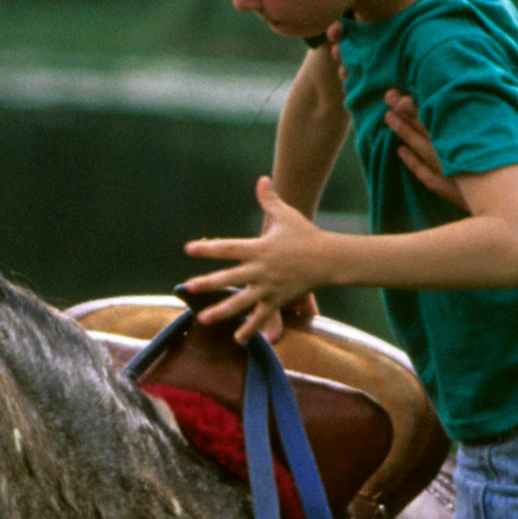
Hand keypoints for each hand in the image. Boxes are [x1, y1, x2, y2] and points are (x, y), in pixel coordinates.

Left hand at [181, 177, 337, 342]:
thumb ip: (269, 200)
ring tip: (203, 319)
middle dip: (208, 283)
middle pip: (229, 277)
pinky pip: (262, 317)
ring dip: (221, 312)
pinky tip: (237, 339)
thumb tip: (262, 179)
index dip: (207, 248)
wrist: (329, 258)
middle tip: (188, 286)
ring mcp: (269, 288)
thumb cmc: (306, 235)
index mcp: (259, 248)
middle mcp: (261, 270)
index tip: (189, 249)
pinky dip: (251, 329)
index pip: (228, 247)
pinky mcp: (278, 301)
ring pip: (241, 303)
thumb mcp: (286, 215)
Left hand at [388, 56, 517, 225]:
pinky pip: (436, 181)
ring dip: (408, 138)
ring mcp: (470, 183)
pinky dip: (418, 167)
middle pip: (433, 135)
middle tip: (388, 98)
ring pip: (429, 157)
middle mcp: (474, 161)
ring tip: (388, 120)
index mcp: (491, 139)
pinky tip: (403, 156)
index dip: (424, 105)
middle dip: (409, 116)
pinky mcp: (470, 199)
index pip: (449, 119)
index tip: (403, 92)